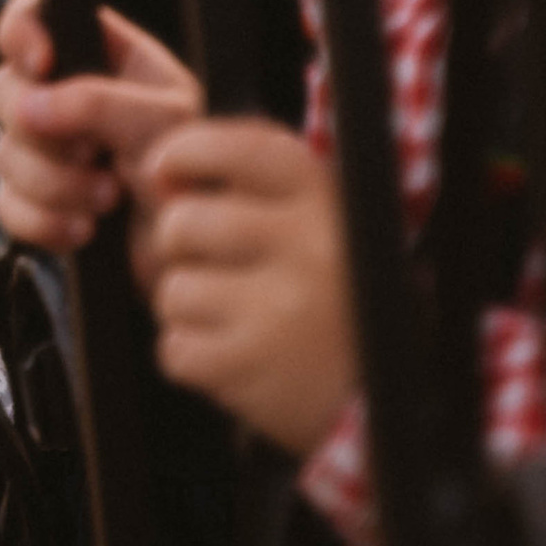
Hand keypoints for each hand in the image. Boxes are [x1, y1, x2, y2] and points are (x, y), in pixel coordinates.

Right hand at [0, 0, 199, 252]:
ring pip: (3, 154)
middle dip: (41, 132)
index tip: (42, 64)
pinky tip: (84, 229)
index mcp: (101, 56)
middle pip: (3, 89)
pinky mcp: (39, 203)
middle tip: (92, 154)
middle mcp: (67, 96)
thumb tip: (29, 106)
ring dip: (52, 184)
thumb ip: (98, 102)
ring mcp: (48, 152)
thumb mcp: (165, 121)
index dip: (21, 33)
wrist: (204, 256)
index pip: (33, 16)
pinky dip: (42, 221)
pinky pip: (6, 205)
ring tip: (108, 199)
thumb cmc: (202, 175)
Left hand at [130, 120, 356, 456]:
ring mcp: (280, 308)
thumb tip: (155, 172)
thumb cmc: (333, 295)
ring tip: (236, 319)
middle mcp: (307, 245)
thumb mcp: (316, 220)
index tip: (165, 172)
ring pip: (172, 290)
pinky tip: (237, 356)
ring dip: (188, 309)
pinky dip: (192, 357)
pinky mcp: (254, 366)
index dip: (184, 152)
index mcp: (324, 197)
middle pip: (182, 223)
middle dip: (178, 248)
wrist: (391, 397)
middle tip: (214, 267)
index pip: (236, 148)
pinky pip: (175, 349)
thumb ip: (249, 186)